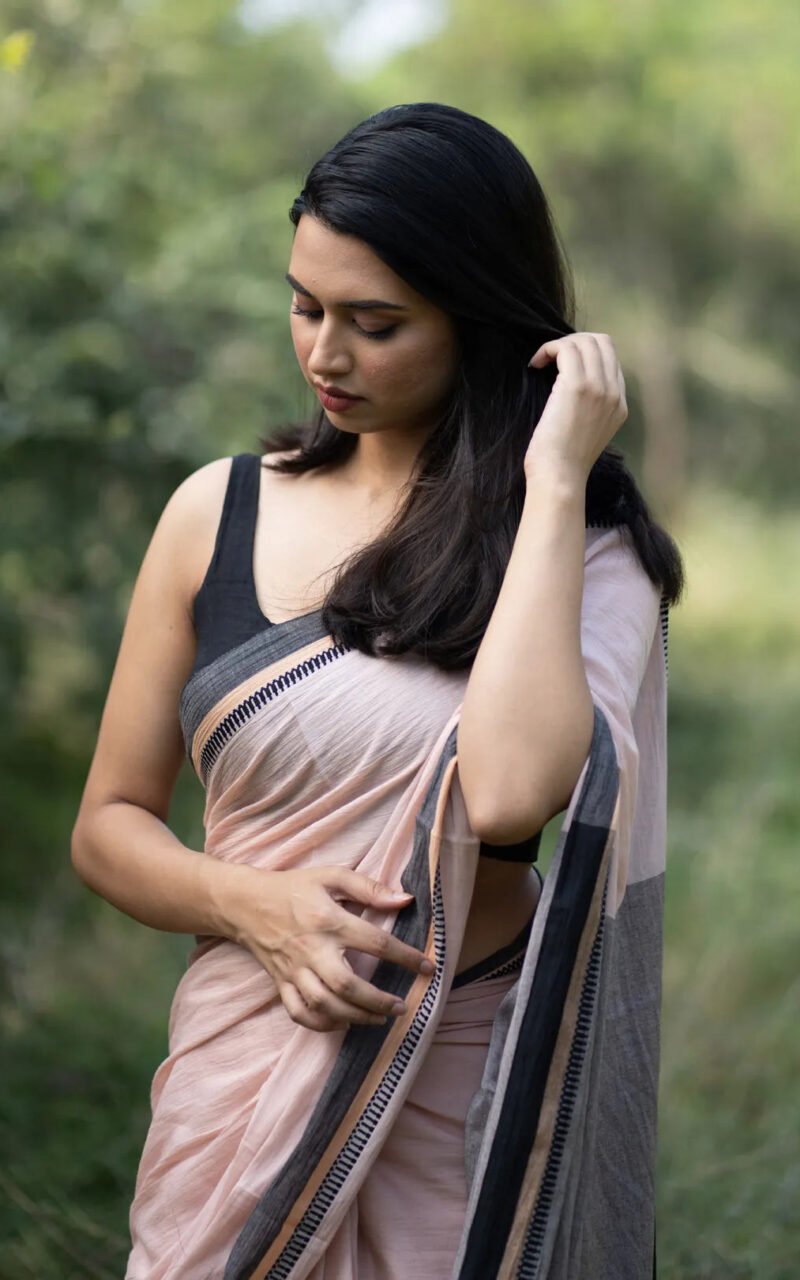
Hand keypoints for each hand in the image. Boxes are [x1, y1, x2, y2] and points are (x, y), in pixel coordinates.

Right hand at [225, 863, 431, 1032]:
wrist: (245, 903)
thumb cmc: (293, 888)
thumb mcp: (330, 876)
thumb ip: (369, 887)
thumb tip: (405, 900)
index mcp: (329, 920)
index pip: (376, 942)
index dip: (406, 957)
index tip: (427, 967)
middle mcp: (312, 950)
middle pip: (347, 985)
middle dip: (378, 1001)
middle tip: (402, 1007)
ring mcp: (294, 970)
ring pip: (325, 1005)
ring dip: (355, 1017)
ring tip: (379, 1019)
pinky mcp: (281, 984)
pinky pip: (299, 1013)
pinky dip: (321, 1025)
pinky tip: (341, 1024)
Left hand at [525, 333, 627, 483]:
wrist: (560, 477)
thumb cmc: (564, 462)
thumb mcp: (588, 432)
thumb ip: (590, 408)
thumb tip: (569, 386)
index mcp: (620, 405)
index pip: (610, 360)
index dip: (586, 355)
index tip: (562, 366)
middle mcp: (614, 393)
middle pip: (602, 343)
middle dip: (575, 342)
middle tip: (552, 358)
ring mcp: (598, 387)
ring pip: (585, 341)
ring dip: (560, 345)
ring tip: (542, 360)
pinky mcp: (577, 386)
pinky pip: (566, 349)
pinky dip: (548, 349)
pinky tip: (536, 363)